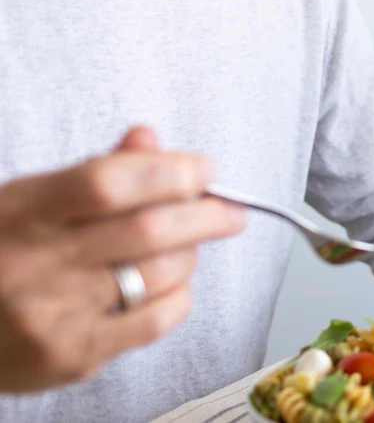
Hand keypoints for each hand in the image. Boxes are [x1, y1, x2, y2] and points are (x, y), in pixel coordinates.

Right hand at [0, 127, 245, 391]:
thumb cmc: (0, 256)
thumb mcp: (28, 203)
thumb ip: (92, 174)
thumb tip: (148, 139)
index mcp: (22, 212)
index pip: (108, 183)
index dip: (168, 171)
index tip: (203, 169)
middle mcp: (35, 263)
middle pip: (148, 230)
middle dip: (206, 215)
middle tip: (230, 210)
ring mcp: (52, 314)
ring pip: (160, 273)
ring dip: (189, 254)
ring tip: (187, 246)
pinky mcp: (71, 355)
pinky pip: (154, 320)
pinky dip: (177, 297)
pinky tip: (169, 286)